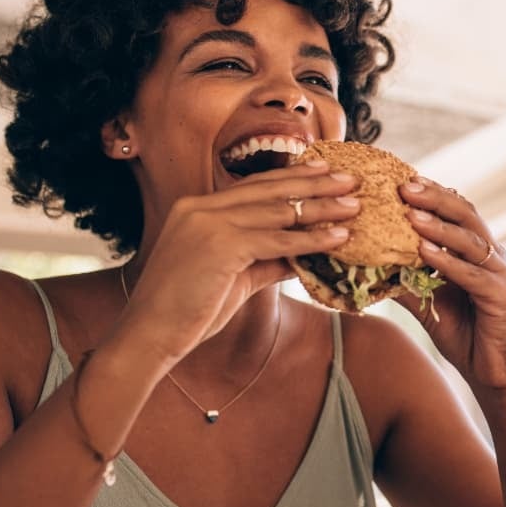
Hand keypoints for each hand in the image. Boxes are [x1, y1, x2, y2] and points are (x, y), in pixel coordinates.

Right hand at [114, 162, 359, 360]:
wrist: (150, 335)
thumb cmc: (188, 310)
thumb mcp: (234, 277)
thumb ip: (266, 260)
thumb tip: (303, 255)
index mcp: (197, 208)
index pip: (254, 186)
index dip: (292, 177)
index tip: (324, 171)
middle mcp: (201, 207)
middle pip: (270, 189)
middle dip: (315, 183)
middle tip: (351, 179)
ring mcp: (208, 223)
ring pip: (279, 211)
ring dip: (322, 208)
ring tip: (354, 206)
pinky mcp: (220, 245)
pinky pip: (277, 240)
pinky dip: (311, 239)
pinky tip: (338, 237)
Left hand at [397, 177, 505, 390]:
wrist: (493, 374)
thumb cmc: (464, 334)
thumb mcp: (427, 302)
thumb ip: (406, 280)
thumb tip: (369, 264)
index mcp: (477, 251)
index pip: (457, 211)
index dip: (432, 194)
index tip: (401, 180)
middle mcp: (492, 255)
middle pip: (466, 215)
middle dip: (435, 198)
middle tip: (405, 185)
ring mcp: (500, 274)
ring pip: (469, 240)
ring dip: (439, 225)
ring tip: (411, 213)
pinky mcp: (501, 297)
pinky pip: (472, 274)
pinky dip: (448, 261)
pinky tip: (424, 252)